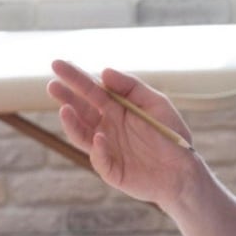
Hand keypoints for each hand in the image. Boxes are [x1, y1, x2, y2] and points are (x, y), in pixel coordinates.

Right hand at [47, 60, 198, 206]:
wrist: (183, 170)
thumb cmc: (171, 135)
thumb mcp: (156, 103)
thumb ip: (131, 87)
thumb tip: (104, 72)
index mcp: (115, 108)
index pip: (91, 90)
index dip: (75, 77)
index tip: (57, 65)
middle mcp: (106, 126)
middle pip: (80, 110)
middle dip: (66, 97)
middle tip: (52, 85)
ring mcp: (105, 149)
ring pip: (81, 135)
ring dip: (72, 123)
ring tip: (65, 109)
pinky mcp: (110, 170)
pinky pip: (99, 159)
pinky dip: (97, 148)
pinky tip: (100, 137)